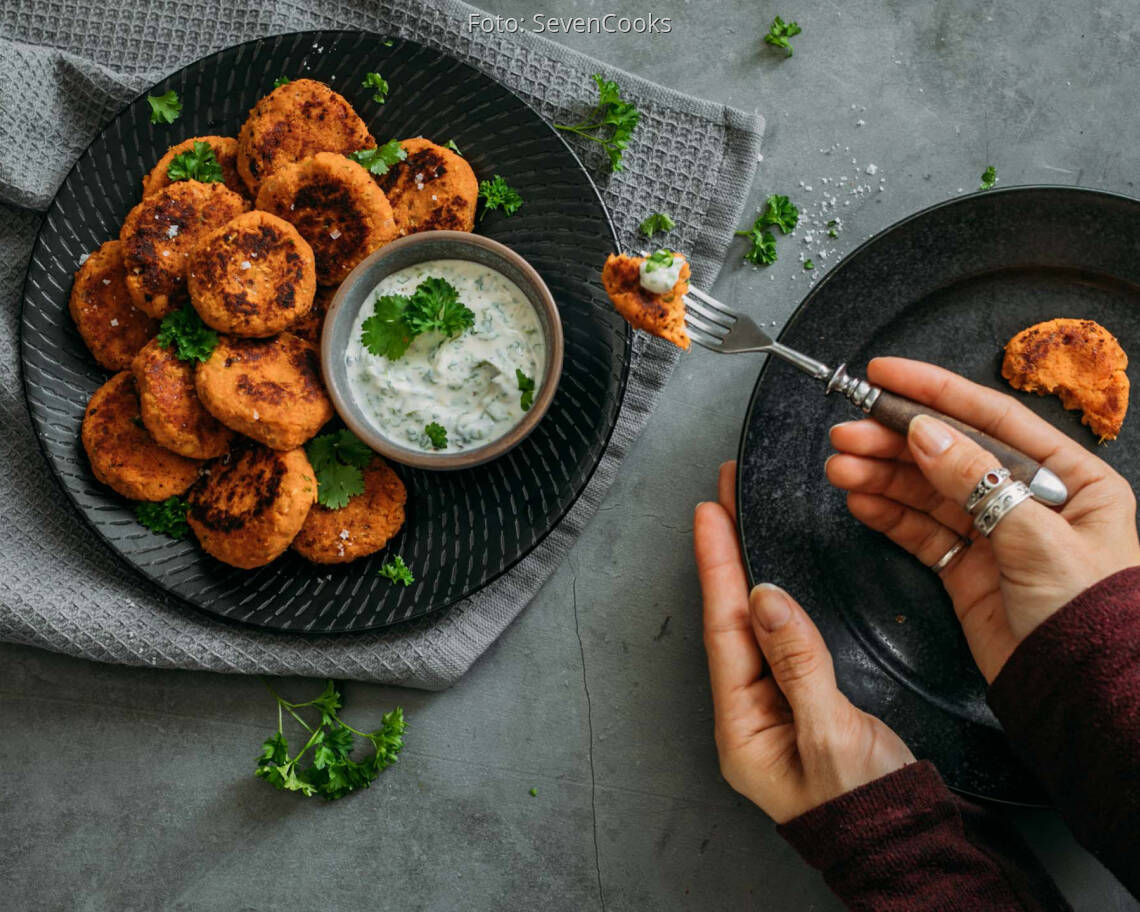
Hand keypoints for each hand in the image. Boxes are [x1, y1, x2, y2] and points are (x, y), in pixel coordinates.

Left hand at [694, 462, 914, 823]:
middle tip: (720, 498)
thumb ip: (799, 665)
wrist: (911, 849)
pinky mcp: (803, 702)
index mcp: (743, 728)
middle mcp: (750, 715)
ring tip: (737, 521)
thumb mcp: (832, 736)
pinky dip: (775, 599)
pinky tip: (773, 576)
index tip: (708, 513)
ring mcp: (775, 708)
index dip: (717, 568)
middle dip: (724, 557)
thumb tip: (765, 600)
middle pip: (731, 621)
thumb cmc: (871, 810)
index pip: (723, 630)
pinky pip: (780, 639)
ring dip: (745, 571)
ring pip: (754, 626)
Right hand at [828, 357, 1139, 680]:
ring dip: (881, 475)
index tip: (885, 374)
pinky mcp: (968, 570)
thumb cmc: (1092, 619)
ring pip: (926, 491)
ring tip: (841, 466)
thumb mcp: (1037, 537)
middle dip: (893, 440)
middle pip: (949, 453)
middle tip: (847, 432)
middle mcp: (1030, 499)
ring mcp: (996, 534)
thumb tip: (925, 433)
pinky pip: (919, 531)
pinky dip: (887, 514)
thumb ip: (975, 481)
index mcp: (1068, 477)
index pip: (991, 417)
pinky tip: (860, 498)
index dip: (934, 392)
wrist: (1082, 697)